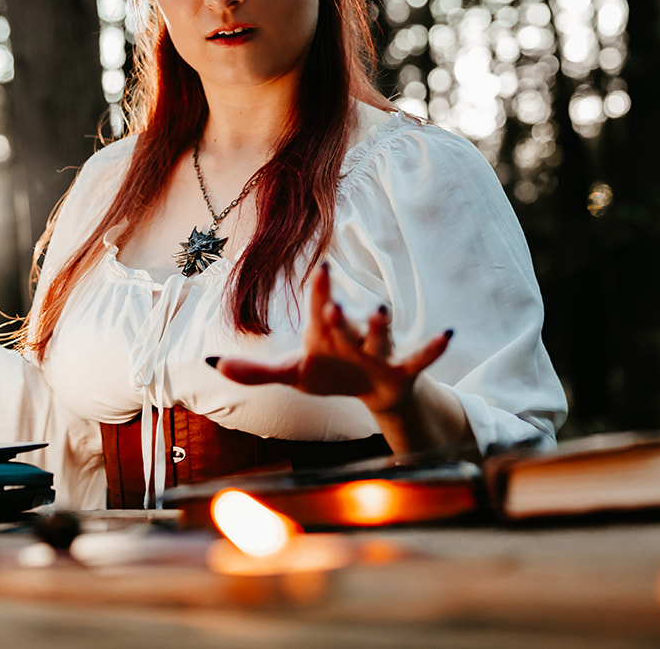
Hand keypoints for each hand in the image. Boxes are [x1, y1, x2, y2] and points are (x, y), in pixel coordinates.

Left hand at [212, 262, 466, 452]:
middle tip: (334, 303)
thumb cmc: (331, 373)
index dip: (318, 291)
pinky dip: (432, 349)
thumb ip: (256, 371)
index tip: (318, 267)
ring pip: (380, 338)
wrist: (373, 392)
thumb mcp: (293, 374)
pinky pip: (419, 359)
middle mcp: (352, 336)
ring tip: (382, 310)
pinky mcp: (401, 371)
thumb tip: (212, 363)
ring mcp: (378, 352)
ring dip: (381, 327)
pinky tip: (447, 334)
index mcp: (326, 333)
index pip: (318, 309)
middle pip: (345, 324)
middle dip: (341, 316)